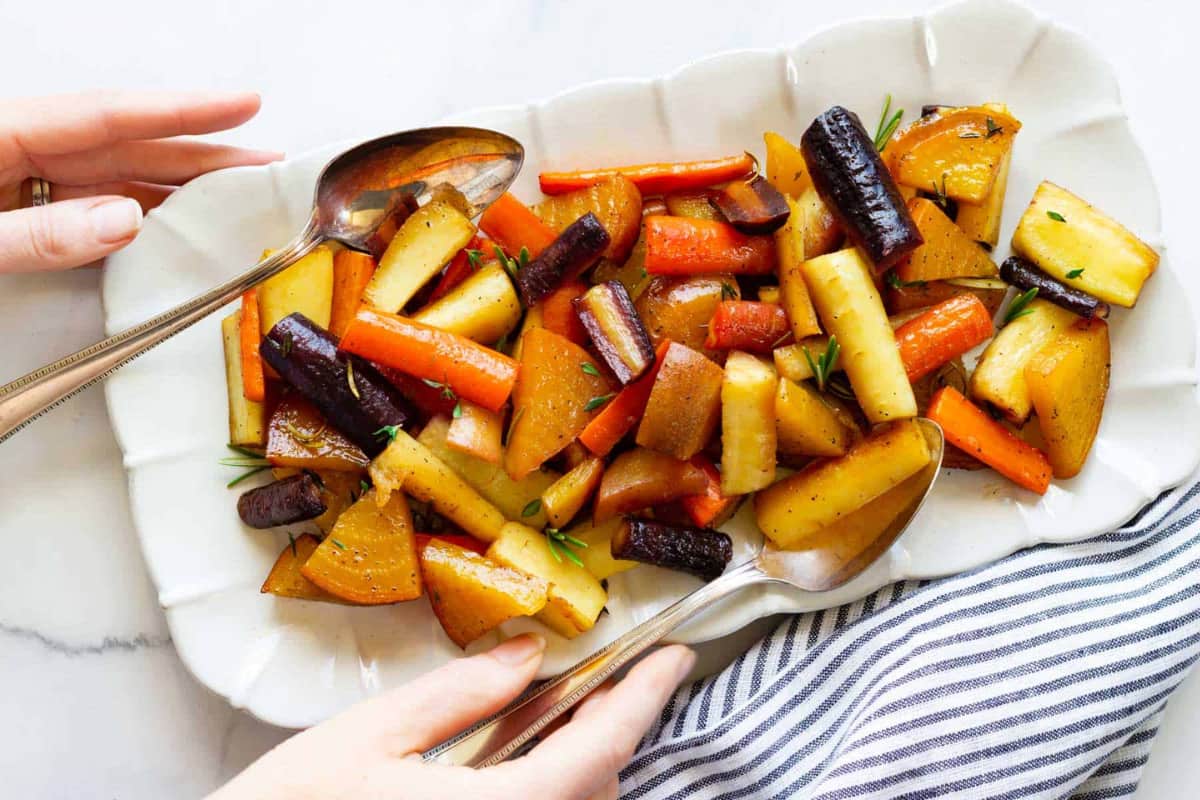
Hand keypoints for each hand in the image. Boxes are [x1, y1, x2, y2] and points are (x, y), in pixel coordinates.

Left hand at [0, 90, 280, 273]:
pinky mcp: (26, 215)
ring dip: (183, 191)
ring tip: (241, 200)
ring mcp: (25, 183)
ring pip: (121, 180)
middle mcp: (23, 151)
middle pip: (129, 146)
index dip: (183, 111)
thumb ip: (40, 233)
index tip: (243, 105)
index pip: (109, 114)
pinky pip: (98, 212)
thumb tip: (123, 222)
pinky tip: (182, 231)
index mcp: (1, 132)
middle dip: (204, 154)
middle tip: (266, 166)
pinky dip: (146, 222)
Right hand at [209, 635, 694, 799]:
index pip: (601, 749)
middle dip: (611, 731)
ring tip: (556, 720)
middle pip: (598, 790)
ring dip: (580, 768)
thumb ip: (459, 695)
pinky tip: (512, 770)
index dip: (645, 697)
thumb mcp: (368, 739)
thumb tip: (527, 654)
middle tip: (605, 679)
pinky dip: (547, 794)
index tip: (674, 657)